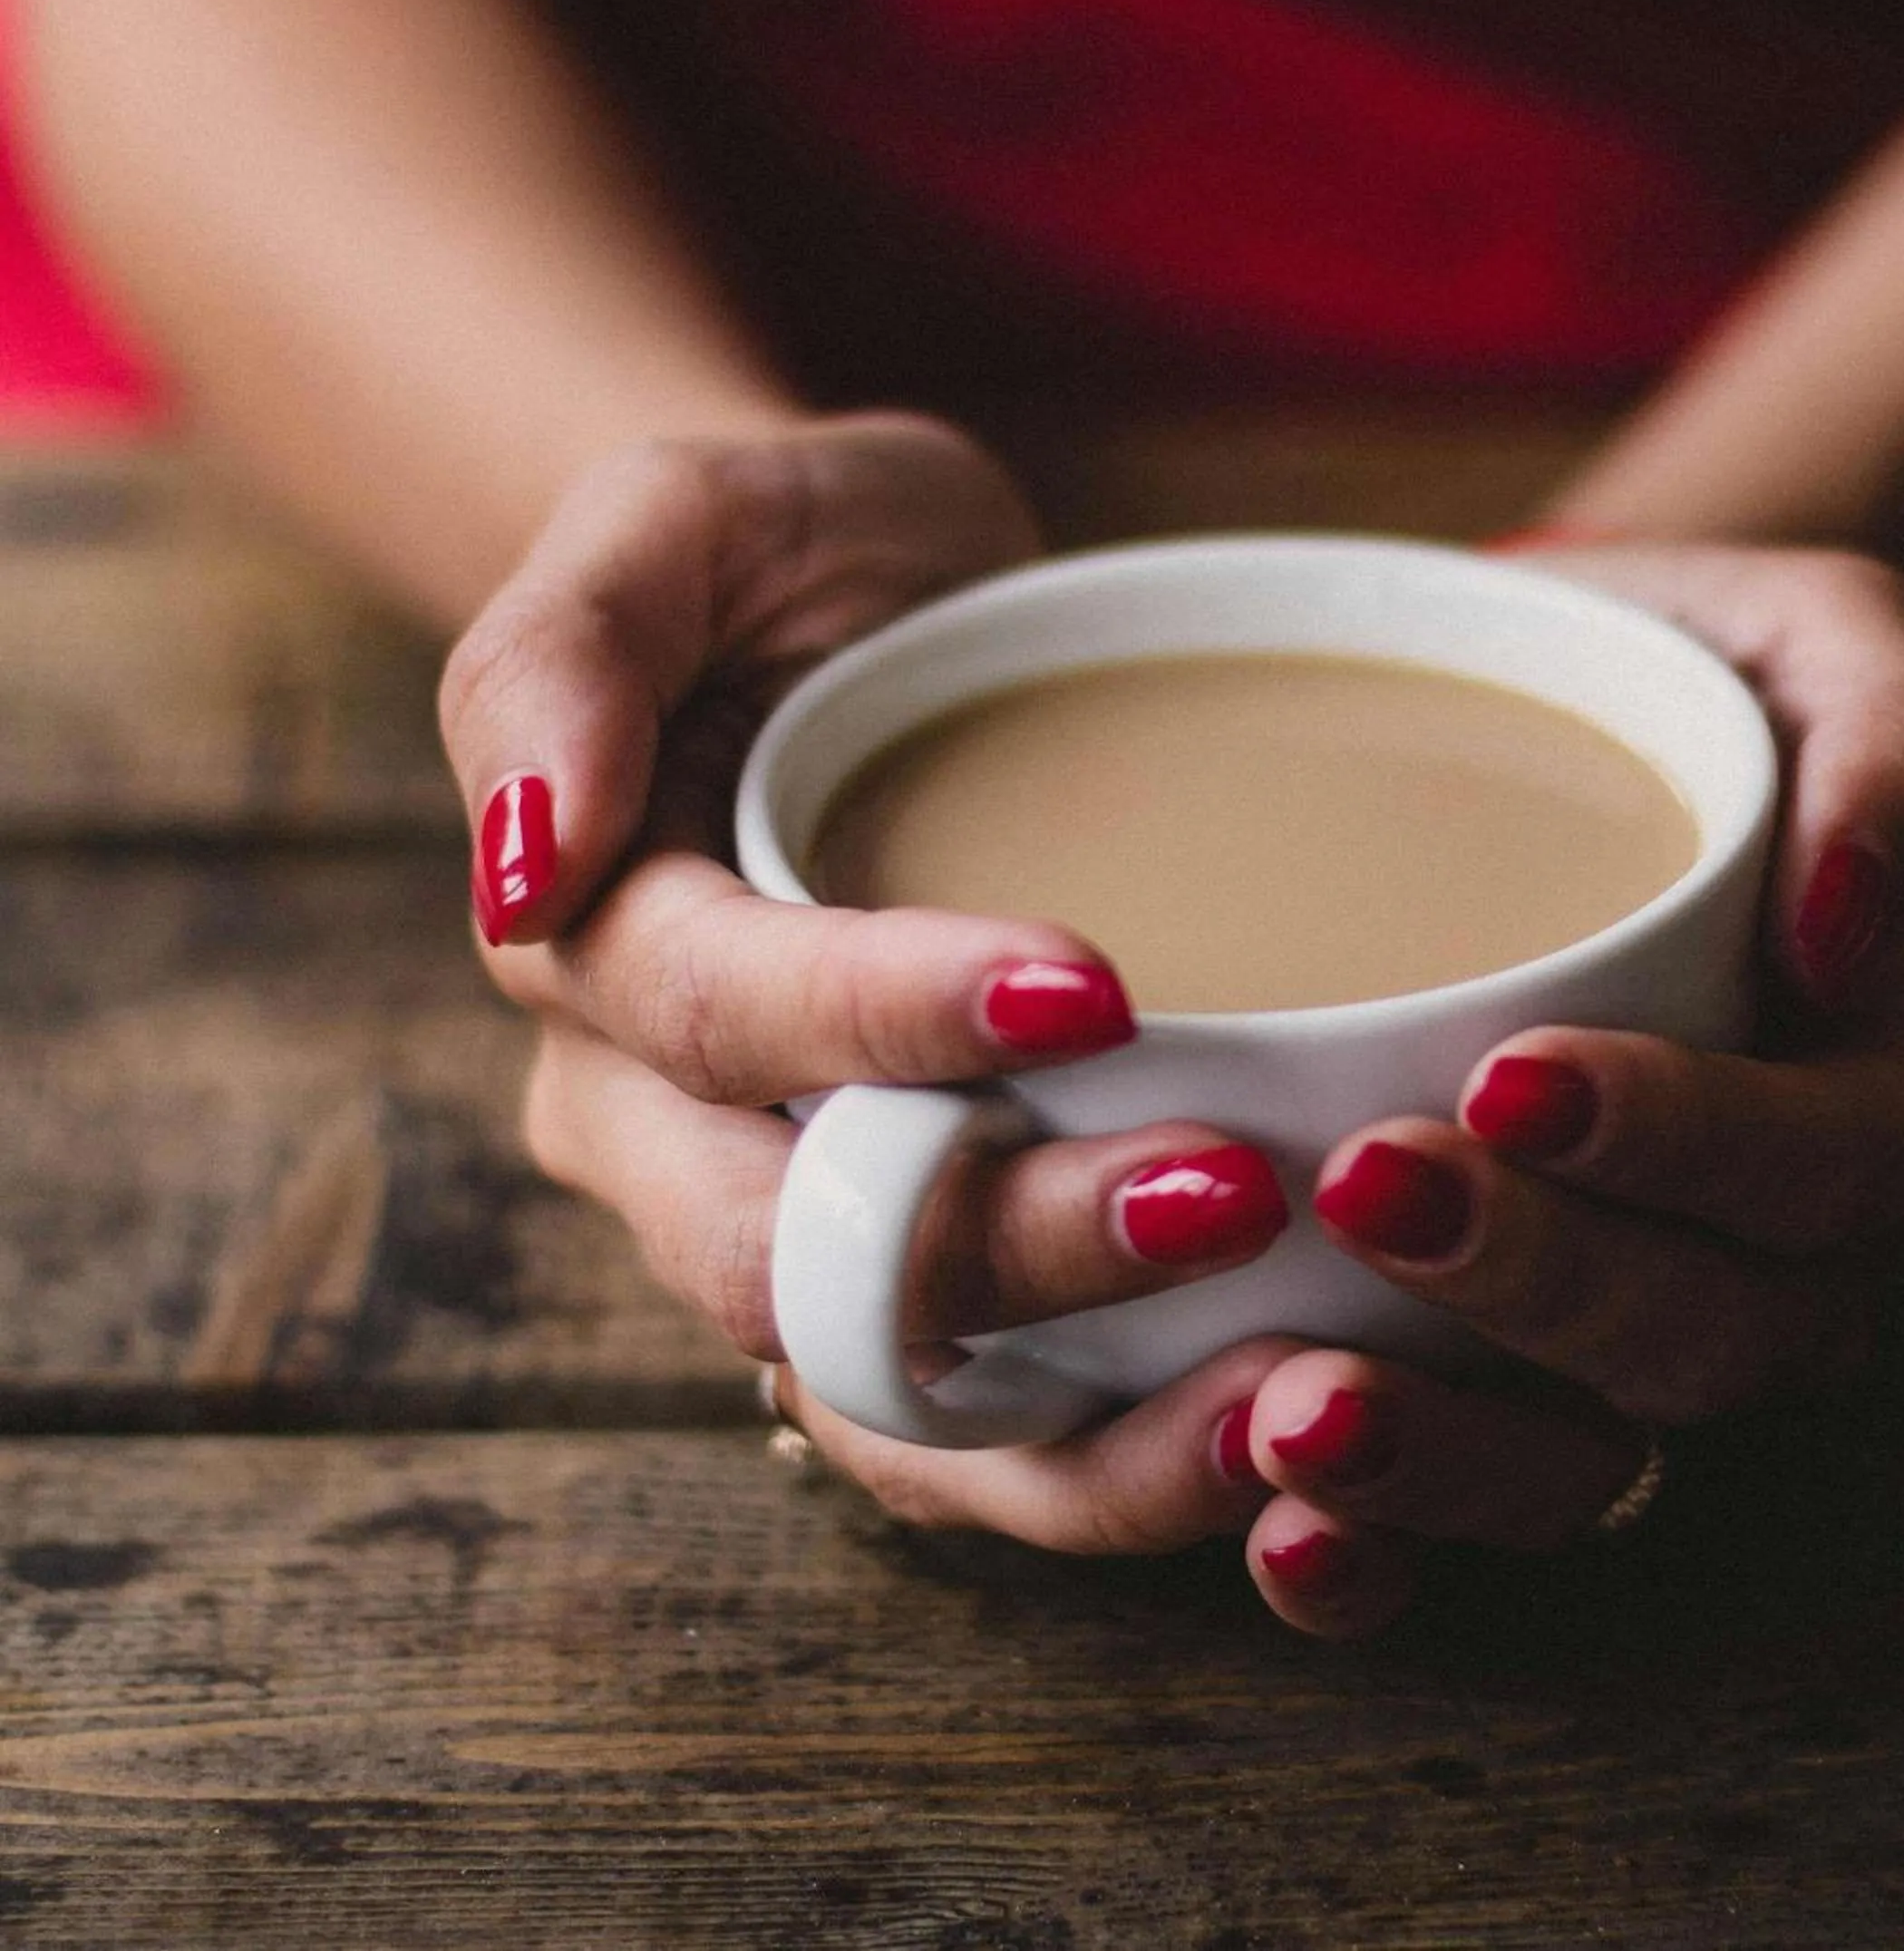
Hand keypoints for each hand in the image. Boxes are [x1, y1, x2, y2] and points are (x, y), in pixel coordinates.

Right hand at [439, 415, 1303, 1537]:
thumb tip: (524, 860)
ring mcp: (805, 1231)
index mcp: (597, 957)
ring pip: (896, 1410)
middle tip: (1234, 1191)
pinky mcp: (941, 1289)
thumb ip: (563, 649)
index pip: (716, 1020)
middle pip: (803, 1257)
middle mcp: (671, 1138)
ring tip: (1295, 1397)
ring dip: (1089, 1439)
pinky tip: (1291, 1435)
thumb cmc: (791, 564)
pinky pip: (999, 1440)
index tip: (1097, 985)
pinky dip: (1131, 1470)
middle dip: (1016, 1249)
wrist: (891, 637)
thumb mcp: (677, 518)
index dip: (887, 1018)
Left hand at [1227, 544, 1903, 1636]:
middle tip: (1377, 1191)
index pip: (1834, 1169)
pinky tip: (1274, 1523)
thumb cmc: (1668, 682)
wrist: (1499, 741)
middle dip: (1547, 1288)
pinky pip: (1464, 1508)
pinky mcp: (1492, 1381)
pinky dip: (1377, 1550)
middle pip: (1709, 1337)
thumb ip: (1892, 742)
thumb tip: (1853, 923)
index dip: (1693, 1147)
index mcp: (1879, 1103)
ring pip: (1588, 1462)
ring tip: (1297, 1411)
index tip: (1519, 1075)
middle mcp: (1777, 1262)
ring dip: (1449, 1462)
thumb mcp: (1812, 639)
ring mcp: (1633, 1342)